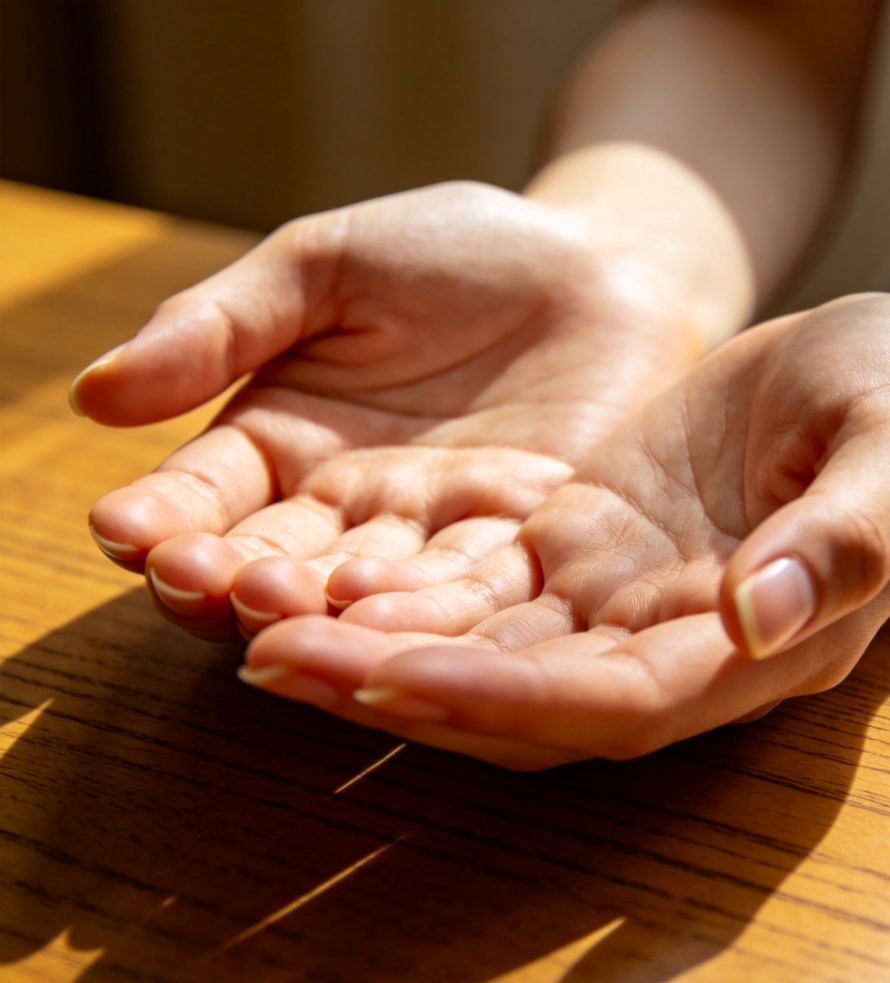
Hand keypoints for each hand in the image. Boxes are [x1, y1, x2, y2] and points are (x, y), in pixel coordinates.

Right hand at [72, 182, 698, 640]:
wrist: (597, 271)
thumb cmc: (456, 254)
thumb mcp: (325, 266)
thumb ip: (221, 325)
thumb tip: (94, 393)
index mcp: (283, 442)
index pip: (204, 498)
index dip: (162, 518)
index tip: (128, 526)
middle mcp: (345, 512)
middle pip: (268, 568)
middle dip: (229, 581)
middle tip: (201, 579)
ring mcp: (429, 543)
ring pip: (357, 600)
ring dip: (314, 615)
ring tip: (277, 612)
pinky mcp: (515, 554)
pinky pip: (462, 597)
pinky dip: (421, 617)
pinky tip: (384, 623)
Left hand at [241, 292, 889, 767]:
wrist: (882, 366)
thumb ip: (848, 535)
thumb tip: (762, 612)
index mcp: (753, 645)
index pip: (614, 700)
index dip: (505, 697)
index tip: (396, 677)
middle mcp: (669, 643)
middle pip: (518, 694)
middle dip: (396, 687)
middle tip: (273, 659)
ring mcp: (616, 599)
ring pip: (479, 646)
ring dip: (373, 646)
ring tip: (258, 626)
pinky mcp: (579, 544)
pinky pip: (477, 582)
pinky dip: (401, 590)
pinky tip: (318, 574)